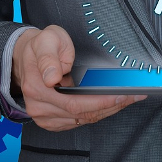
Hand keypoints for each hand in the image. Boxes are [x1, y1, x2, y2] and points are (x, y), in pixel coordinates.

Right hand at [12, 25, 145, 131]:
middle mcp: (39, 106)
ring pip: (83, 120)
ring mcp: (45, 116)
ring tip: (128, 98)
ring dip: (108, 110)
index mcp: (37, 86)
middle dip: (112, 105)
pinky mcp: (52, 121)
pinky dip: (98, 113)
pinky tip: (112, 104)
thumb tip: (52, 76)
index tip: (121, 95)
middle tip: (134, 95)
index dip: (101, 101)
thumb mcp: (46, 39)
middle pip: (82, 114)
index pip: (74, 102)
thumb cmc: (41, 46)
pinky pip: (79, 122)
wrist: (27, 57)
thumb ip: (49, 56)